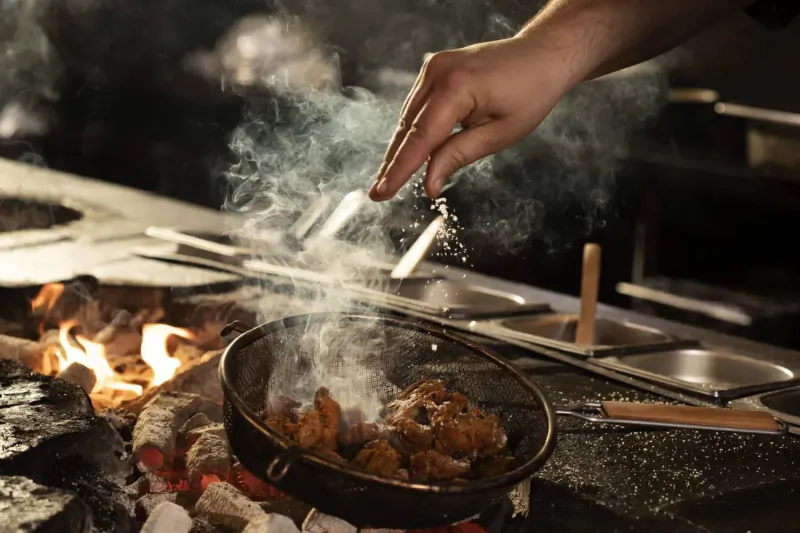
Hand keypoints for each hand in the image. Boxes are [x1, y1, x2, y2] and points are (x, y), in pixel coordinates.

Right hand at [368, 34, 576, 201]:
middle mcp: (438, 72)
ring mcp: (434, 66)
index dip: (399, 170)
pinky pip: (417, 104)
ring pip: (409, 117)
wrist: (542, 54)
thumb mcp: (499, 134)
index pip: (420, 139)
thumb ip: (458, 156)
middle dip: (393, 163)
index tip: (381, 193)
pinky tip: (411, 151)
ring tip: (390, 178)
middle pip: (407, 128)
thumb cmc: (531, 93)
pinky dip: (414, 128)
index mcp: (456, 88)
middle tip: (378, 192)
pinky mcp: (435, 67)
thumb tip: (428, 183)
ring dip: (402, 147)